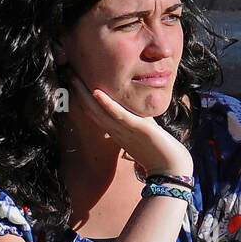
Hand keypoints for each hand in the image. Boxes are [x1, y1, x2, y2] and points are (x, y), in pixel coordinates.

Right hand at [68, 73, 193, 175]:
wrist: (173, 168)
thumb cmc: (161, 152)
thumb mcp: (145, 131)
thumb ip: (138, 119)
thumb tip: (138, 108)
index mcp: (117, 131)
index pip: (95, 112)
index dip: (83, 98)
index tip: (74, 81)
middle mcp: (117, 131)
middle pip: (91, 110)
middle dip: (78, 92)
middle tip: (67, 73)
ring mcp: (125, 131)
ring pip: (100, 112)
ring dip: (85, 95)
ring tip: (74, 78)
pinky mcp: (138, 130)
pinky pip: (119, 116)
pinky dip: (107, 105)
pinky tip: (96, 92)